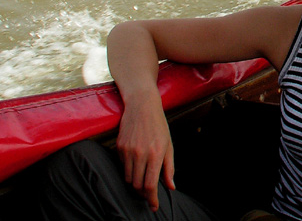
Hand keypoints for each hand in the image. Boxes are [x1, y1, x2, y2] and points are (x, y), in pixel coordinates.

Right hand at [116, 91, 174, 211]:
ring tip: (143, 180)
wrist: (142, 106)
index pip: (151, 185)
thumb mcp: (169, 145)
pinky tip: (136, 164)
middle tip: (148, 194)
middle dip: (143, 193)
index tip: (153, 206)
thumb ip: (169, 167)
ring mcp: (128, 151)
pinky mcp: (119, 147)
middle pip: (138, 185)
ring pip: (128, 178)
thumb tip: (171, 187)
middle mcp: (141, 154)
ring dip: (135, 183)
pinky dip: (129, 170)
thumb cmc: (158, 126)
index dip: (151, 199)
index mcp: (156, 154)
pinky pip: (122, 167)